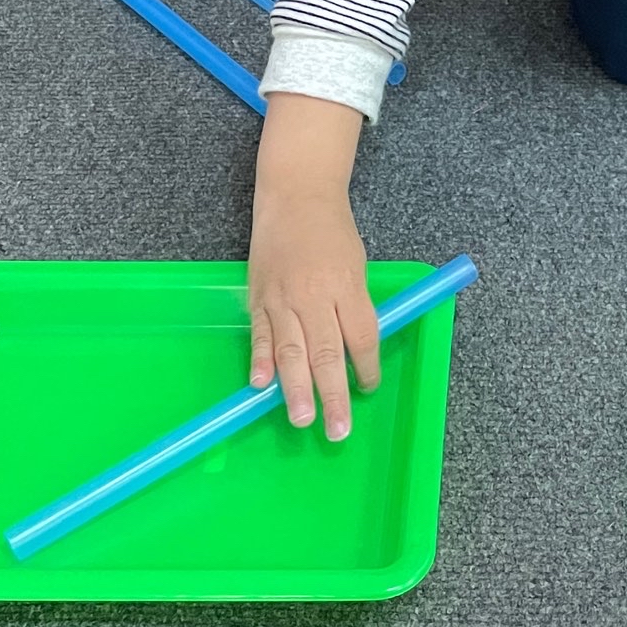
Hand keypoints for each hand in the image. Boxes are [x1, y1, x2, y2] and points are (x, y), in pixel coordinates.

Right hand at [247, 94, 376, 439]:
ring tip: (301, 419)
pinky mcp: (258, 296)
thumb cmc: (333, 233)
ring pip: (290, 350)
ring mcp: (283, 297)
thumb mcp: (356, 266)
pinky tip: (261, 386)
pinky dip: (260, 360)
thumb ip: (355, 308)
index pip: (361, 337)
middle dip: (332, 395)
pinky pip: (260, 334)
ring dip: (295, 388)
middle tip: (337, 430)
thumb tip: (357, 353)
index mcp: (347, 286)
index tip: (367, 389)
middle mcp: (315, 295)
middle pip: (327, 352)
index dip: (366, 367)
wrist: (295, 196)